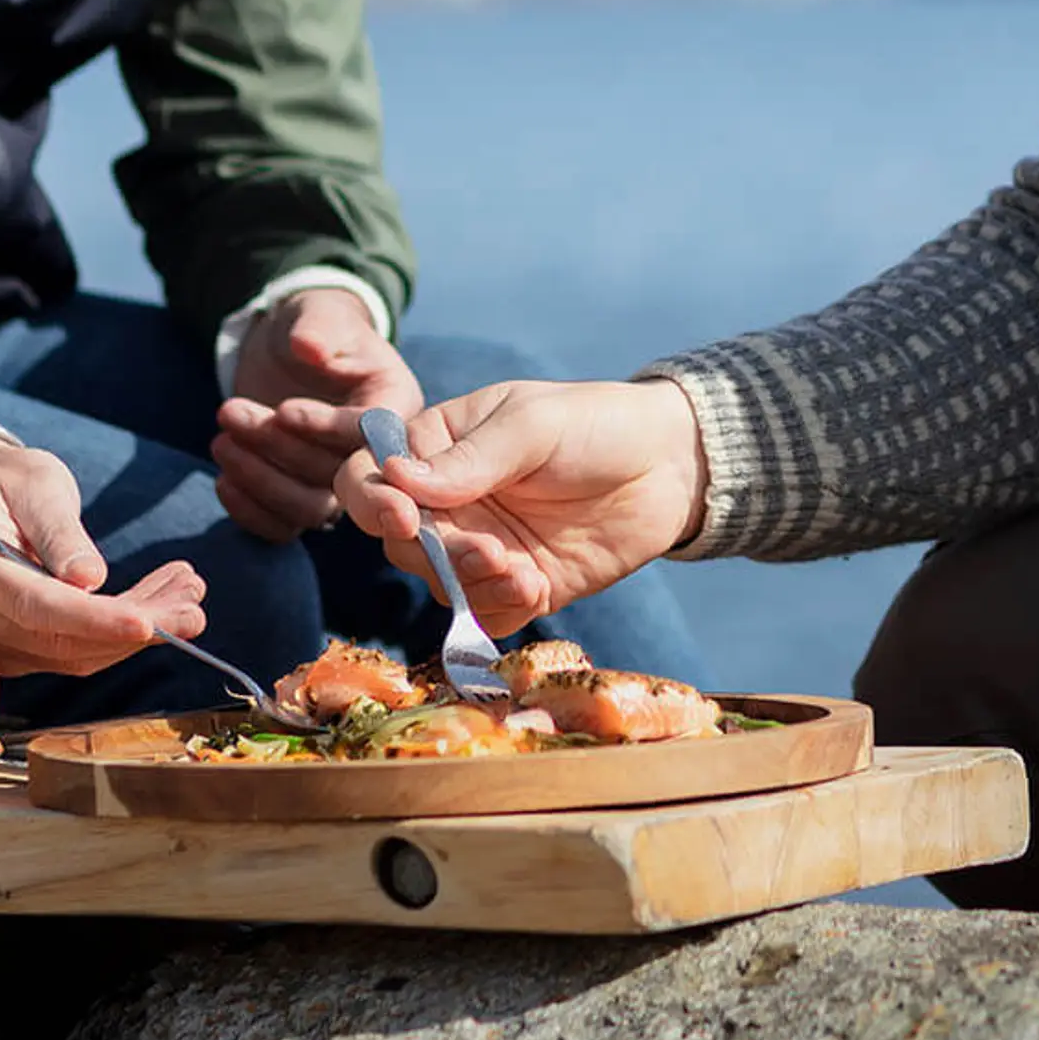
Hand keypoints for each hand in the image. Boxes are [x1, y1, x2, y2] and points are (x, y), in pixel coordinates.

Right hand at [0, 430, 208, 674]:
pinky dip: (117, 635)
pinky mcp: (5, 648)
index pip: (35, 605)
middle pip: (57, 638)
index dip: (94, 620)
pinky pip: (68, 653)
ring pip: (70, 654)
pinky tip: (158, 604)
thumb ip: (60, 533)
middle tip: (194, 604)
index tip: (148, 623)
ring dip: (136, 633)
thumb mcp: (37, 484)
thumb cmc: (8, 482)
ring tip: (188, 595)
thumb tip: (90, 581)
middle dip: (134, 628)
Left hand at [212, 285, 420, 542]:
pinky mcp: (304, 496)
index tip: (283, 409)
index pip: (373, 435)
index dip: (327, 428)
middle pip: (337, 476)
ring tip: (221, 441)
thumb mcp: (319, 313)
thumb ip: (319, 326)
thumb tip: (308, 346)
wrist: (290, 348)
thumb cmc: (314, 325)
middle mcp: (376, 454)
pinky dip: (250, 513)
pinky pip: (284, 527)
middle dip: (279, 447)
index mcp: (396, 405)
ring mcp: (338, 482)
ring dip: (259, 479)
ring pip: (309, 508)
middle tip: (231, 411)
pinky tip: (222, 480)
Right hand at [335, 377, 707, 630]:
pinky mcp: (515, 586)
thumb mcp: (533, 425)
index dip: (371, 501)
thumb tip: (400, 479)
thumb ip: (472, 457)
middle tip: (487, 549)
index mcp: (436, 446)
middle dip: (436, 552)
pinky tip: (536, 587)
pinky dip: (499, 608)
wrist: (669, 467)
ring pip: (438, 583)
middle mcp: (447, 501)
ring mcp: (479, 547)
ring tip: (519, 570)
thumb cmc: (596, 424)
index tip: (404, 517)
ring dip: (471, 584)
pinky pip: (483, 614)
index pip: (369, 476)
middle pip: (399, 542)